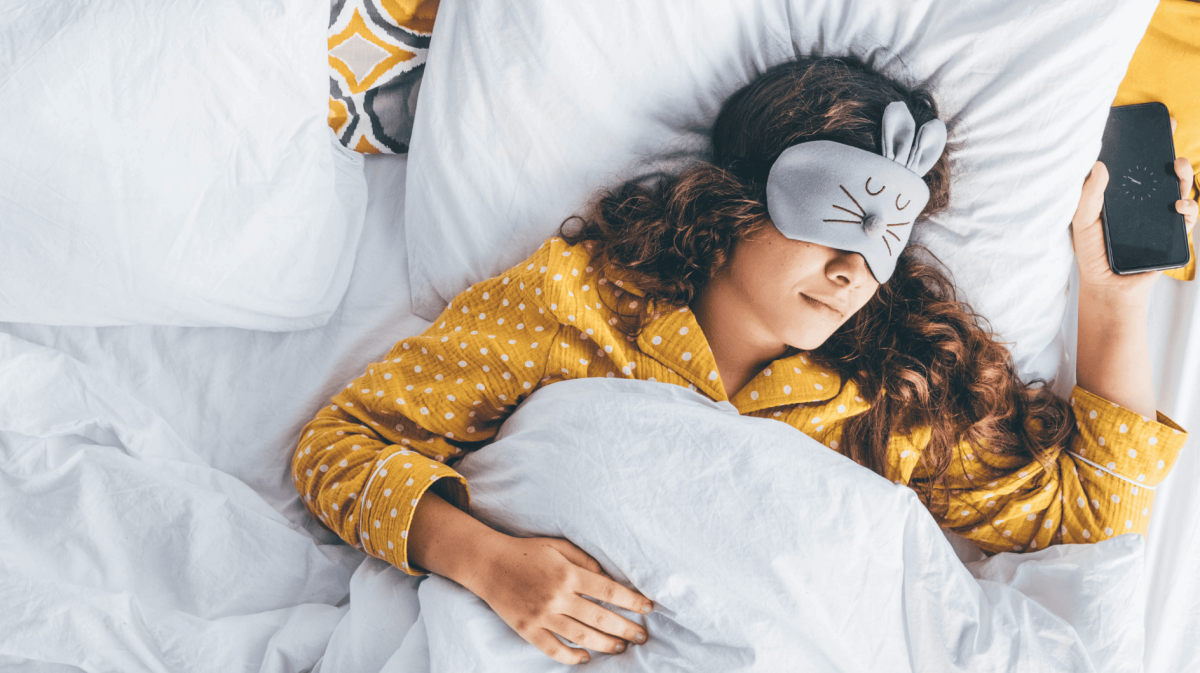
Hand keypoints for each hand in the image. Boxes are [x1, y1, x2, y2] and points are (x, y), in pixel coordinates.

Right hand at [466, 535, 652, 665]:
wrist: (487, 563)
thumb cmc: (526, 551)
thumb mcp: (558, 545)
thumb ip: (585, 559)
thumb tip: (607, 576)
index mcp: (568, 573)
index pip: (608, 591)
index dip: (632, 601)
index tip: (649, 608)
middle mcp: (557, 597)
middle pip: (600, 617)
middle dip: (625, 628)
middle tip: (642, 636)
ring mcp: (542, 616)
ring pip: (581, 636)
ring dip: (605, 644)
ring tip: (620, 648)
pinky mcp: (527, 629)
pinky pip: (553, 649)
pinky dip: (571, 657)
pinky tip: (585, 658)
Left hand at [1071, 117, 1197, 298]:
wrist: (1106, 286)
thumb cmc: (1091, 252)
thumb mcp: (1082, 220)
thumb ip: (1089, 195)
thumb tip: (1099, 165)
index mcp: (1123, 195)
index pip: (1139, 166)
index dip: (1150, 146)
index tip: (1160, 125)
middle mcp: (1144, 203)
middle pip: (1165, 175)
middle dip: (1174, 158)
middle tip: (1171, 151)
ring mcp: (1160, 218)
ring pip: (1181, 191)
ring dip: (1185, 177)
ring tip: (1177, 170)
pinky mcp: (1172, 235)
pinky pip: (1188, 217)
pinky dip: (1189, 208)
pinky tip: (1178, 206)